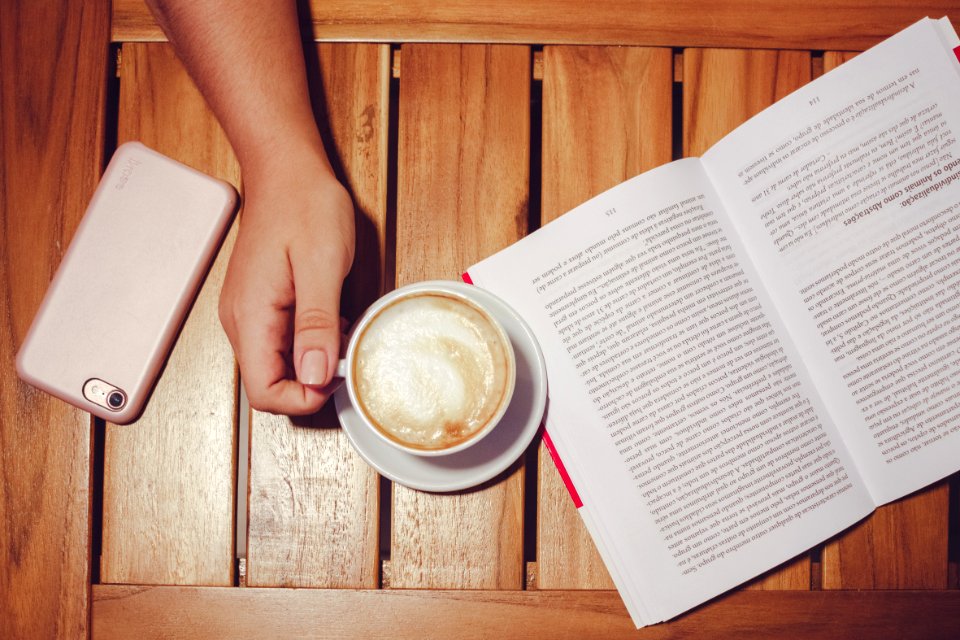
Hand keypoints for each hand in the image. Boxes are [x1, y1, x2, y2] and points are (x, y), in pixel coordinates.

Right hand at [219, 153, 354, 414]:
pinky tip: (332, 320)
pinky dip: (309, 343)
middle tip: (346, 355)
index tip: (337, 377)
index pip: (263, 392)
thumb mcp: (321, 264)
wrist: (286, 170)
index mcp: (252, 316)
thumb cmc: (304, 206)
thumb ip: (317, 323)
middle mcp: (242, 321)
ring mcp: (249, 313)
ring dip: (312, 362)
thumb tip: (314, 375)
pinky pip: (282, 342)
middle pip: (268, 383)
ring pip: (277, 365)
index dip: (302, 398)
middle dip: (310, 382)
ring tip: (341, 332)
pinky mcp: (262, 304)